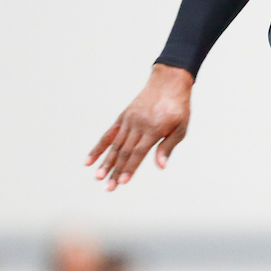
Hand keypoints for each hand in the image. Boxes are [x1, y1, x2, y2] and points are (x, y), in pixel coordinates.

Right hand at [85, 64, 193, 190]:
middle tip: (108, 188)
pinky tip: (89, 161)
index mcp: (154, 128)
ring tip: (98, 178)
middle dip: (116, 171)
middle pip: (124, 151)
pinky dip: (99, 148)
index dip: (130, 168)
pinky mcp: (123, 116)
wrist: (169, 82)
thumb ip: (168, 146)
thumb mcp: (181, 127)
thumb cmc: (178, 107)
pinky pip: (109, 134)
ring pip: (114, 145)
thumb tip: (160, 166)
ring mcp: (128, 120)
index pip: (139, 152)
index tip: (122, 182)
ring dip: (106, 162)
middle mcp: (138, 124)